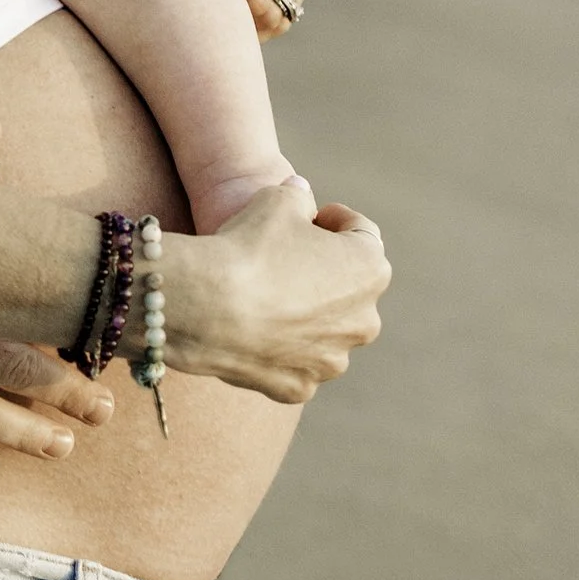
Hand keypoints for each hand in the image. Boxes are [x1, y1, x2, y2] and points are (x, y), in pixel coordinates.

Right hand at [156, 180, 388, 401]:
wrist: (208, 307)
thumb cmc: (249, 247)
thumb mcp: (276, 200)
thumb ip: (298, 196)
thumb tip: (301, 193)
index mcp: (370, 269)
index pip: (362, 234)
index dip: (332, 220)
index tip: (309, 218)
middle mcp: (364, 321)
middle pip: (348, 288)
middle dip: (323, 271)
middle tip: (284, 257)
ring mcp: (332, 360)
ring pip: (324, 331)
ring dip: (305, 313)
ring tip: (264, 295)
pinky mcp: (300, 387)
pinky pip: (295, 363)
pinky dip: (280, 348)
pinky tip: (251, 328)